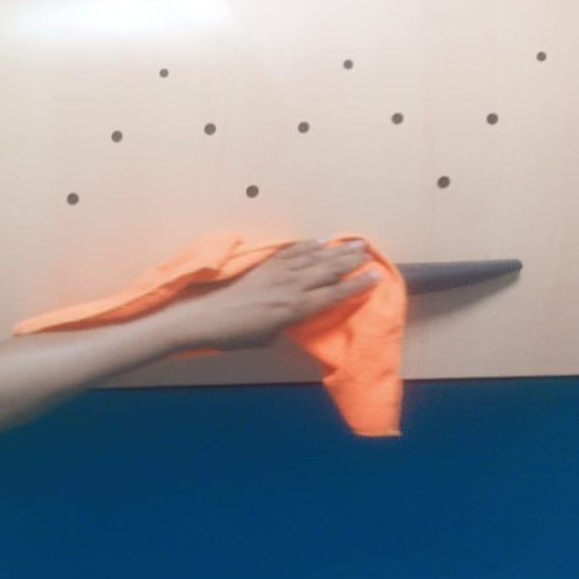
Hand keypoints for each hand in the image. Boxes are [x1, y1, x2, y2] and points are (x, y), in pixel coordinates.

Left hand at [170, 238, 378, 350]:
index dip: (356, 286)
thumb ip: (286, 325)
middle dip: (350, 260)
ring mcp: (277, 273)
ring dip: (335, 250)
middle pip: (327, 270)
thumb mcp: (267, 338)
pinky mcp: (263, 265)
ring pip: (313, 257)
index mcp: (294, 309)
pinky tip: (319, 241)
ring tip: (354, 242)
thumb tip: (294, 317)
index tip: (376, 276)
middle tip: (370, 251)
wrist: (203, 317)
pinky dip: (307, 246)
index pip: (333, 295)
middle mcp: (290, 287)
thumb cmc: (234, 335)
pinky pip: (291, 252)